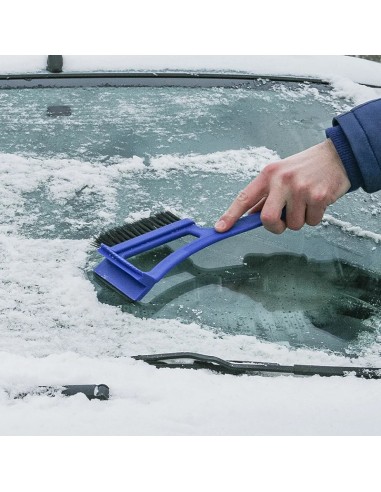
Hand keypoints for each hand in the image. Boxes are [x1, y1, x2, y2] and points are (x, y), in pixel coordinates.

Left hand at [214, 139, 350, 233]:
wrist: (338, 156)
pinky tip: (318, 201)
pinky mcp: (319, 197)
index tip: (220, 229)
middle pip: (268, 220)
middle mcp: (282, 180)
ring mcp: (301, 189)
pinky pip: (311, 222)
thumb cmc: (305, 169)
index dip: (231, 215)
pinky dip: (314, 217)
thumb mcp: (281, 175)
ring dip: (299, 220)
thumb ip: (266, 196)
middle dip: (275, 227)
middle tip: (283, 221)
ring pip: (292, 225)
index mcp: (268, 174)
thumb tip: (249, 216)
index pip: (244, 198)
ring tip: (306, 202)